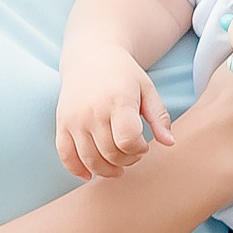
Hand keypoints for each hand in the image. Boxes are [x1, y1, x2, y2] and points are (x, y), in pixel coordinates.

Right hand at [56, 47, 172, 179]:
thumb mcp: (147, 89)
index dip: (139, 150)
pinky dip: (76, 169)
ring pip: (90, 159)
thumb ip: (160, 117)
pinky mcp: (62, 124)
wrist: (90, 57)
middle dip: (127, 161)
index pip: (128, 141)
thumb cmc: (124, 75)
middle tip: (133, 153)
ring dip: (107, 170)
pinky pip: (65, 155)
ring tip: (117, 165)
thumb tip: (170, 143)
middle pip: (110, 153)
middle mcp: (93, 111)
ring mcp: (75, 119)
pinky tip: (89, 175)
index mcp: (118, 101)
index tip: (144, 145)